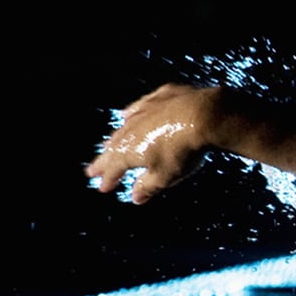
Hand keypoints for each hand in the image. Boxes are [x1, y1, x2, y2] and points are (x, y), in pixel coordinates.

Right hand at [86, 84, 224, 203]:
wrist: (204, 115)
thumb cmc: (183, 150)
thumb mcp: (166, 176)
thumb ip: (148, 187)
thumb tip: (136, 197)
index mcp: (128, 152)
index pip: (113, 169)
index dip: (108, 180)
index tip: (103, 188)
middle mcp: (130, 130)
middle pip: (113, 148)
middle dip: (104, 161)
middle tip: (92, 170)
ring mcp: (144, 111)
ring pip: (124, 127)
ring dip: (116, 138)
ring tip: (107, 145)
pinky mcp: (160, 98)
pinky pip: (140, 107)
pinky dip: (132, 113)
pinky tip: (128, 115)